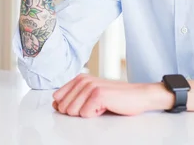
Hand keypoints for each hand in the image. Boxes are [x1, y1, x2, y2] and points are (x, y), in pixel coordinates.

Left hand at [51, 74, 170, 117]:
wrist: (138, 96)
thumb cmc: (115, 97)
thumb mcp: (91, 95)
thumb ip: (72, 98)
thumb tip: (55, 104)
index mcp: (79, 78)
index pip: (57, 97)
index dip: (67, 106)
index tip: (83, 105)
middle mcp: (82, 80)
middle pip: (64, 107)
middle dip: (78, 111)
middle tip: (94, 105)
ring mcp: (90, 86)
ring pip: (73, 111)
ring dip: (88, 113)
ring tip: (100, 105)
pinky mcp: (98, 94)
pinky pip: (85, 114)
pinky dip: (95, 114)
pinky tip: (106, 107)